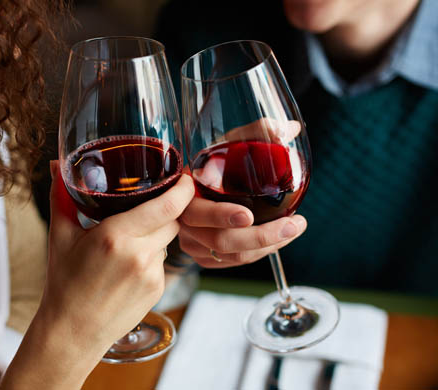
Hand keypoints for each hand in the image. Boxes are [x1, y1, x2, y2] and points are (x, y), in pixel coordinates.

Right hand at [41, 162, 194, 353]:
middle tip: (148, 206)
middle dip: (166, 210)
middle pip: (173, 219)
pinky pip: (163, 261)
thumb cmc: (64, 283)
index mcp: (115, 236)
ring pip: (169, 240)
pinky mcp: (158, 289)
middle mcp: (139, 254)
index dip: (183, 189)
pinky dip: (152, 256)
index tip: (185, 179)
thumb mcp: (60, 236)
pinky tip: (129, 265)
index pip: (167, 206)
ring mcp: (152, 275)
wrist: (72, 332)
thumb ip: (61, 197)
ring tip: (129, 241)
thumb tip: (57, 165)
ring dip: (157, 233)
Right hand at [180, 118, 305, 267]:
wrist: (189, 189)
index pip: (197, 212)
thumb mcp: (226, 146)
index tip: (249, 215)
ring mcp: (193, 243)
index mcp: (184, 194)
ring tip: (294, 229)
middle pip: (221, 241)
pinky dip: (259, 253)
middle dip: (261, 237)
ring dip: (267, 246)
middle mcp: (184, 223)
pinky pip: (233, 262)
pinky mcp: (203, 256)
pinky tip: (278, 239)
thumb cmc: (211, 165)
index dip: (221, 216)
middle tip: (292, 225)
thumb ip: (255, 134)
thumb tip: (290, 128)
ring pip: (232, 256)